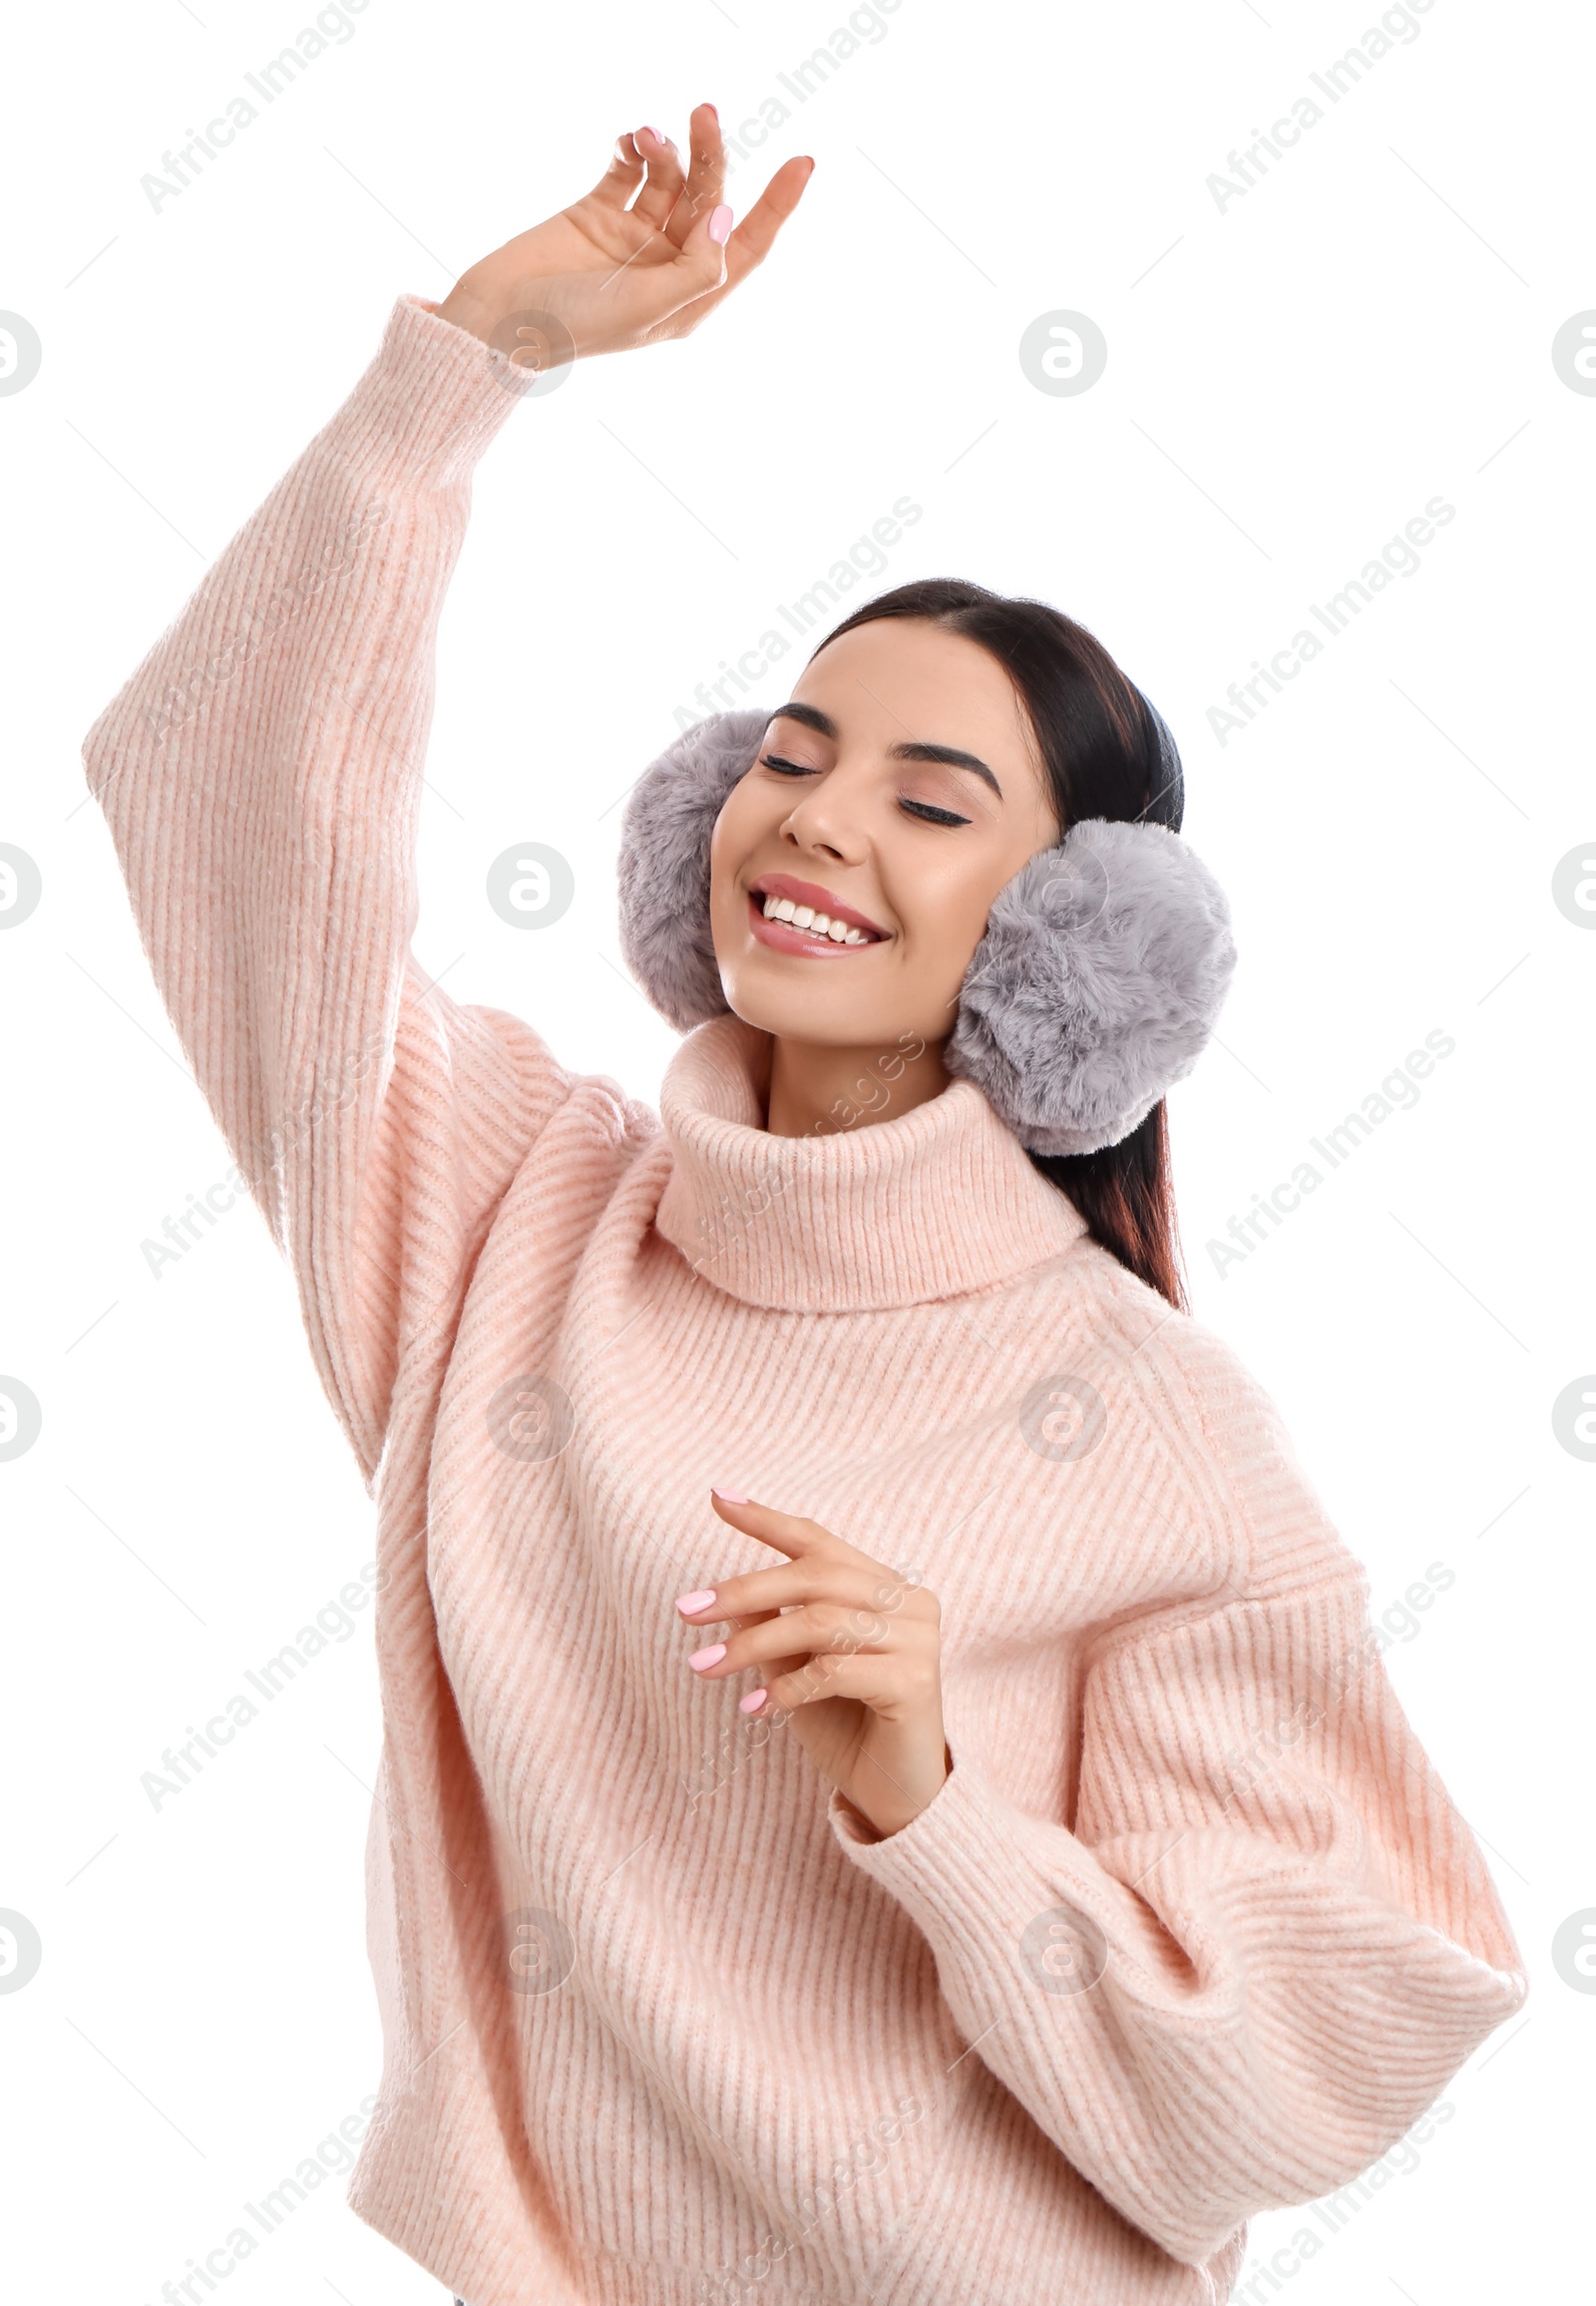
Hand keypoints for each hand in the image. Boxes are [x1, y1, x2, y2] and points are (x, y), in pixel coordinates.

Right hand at [434, 105, 813, 367]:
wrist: (497, 319)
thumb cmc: (573, 328)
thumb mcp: (645, 309)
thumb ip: (696, 268)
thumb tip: (727, 215)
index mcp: (688, 298)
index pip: (746, 247)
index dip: (777, 206)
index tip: (804, 162)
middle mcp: (666, 265)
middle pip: (709, 200)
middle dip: (712, 157)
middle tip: (704, 115)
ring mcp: (632, 236)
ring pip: (671, 178)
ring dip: (667, 150)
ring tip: (649, 135)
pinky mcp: (597, 209)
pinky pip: (629, 168)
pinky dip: (633, 148)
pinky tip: (627, 141)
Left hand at [676, 1491, 949, 1839]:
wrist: (898, 1799)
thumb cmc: (846, 1729)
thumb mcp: (796, 1671)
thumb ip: (773, 1628)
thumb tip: (727, 1598)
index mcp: (884, 1588)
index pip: (819, 1542)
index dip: (767, 1520)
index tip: (717, 1498)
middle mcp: (909, 1603)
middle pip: (815, 1576)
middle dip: (743, 1590)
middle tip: (687, 1612)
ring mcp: (917, 1639)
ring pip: (819, 1620)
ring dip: (753, 1644)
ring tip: (704, 1669)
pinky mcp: (915, 1681)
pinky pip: (835, 1669)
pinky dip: (788, 1687)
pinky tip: (755, 1711)